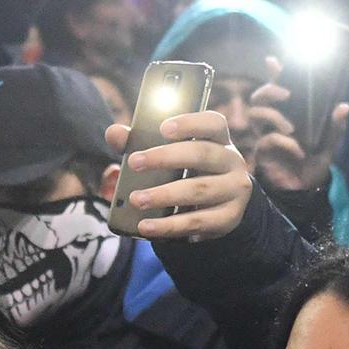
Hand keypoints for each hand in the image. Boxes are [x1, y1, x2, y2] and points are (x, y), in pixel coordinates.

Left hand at [105, 111, 251, 240]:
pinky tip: (146, 226)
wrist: (218, 211)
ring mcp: (235, 191)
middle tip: (134, 163)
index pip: (213, 123)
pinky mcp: (229, 218)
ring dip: (164, 195)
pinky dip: (168, 225)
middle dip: (166, 157)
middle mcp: (232, 162)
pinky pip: (197, 221)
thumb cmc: (189, 174)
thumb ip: (142, 143)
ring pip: (199, 190)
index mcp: (219, 139)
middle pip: (202, 154)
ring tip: (136, 199)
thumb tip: (114, 133)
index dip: (190, 123)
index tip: (163, 128)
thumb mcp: (172, 157)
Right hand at [246, 57, 348, 194]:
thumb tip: (345, 106)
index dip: (273, 73)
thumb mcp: (329, 144)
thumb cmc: (314, 163)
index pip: (277, 88)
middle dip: (269, 91)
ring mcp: (265, 135)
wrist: (306, 190)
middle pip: (258, 97)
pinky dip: (284, 143)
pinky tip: (298, 150)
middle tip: (286, 95)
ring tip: (291, 127)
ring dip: (273, 116)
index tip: (273, 61)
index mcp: (288, 113)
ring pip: (255, 114)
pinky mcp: (262, 153)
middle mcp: (273, 121)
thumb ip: (335, 126)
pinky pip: (267, 140)